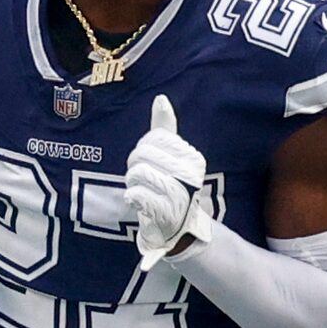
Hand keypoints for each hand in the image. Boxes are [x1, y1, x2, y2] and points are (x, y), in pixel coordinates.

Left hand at [125, 95, 210, 264]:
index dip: (145, 149)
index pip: (155, 138)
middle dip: (135, 165)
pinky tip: (139, 201)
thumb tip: (160, 99)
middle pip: (143, 154)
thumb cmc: (170, 187)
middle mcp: (190, 175)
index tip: (153, 162)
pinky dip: (132, 197)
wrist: (177, 228)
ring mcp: (179, 194)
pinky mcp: (164, 213)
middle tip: (144, 179)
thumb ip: (165, 128)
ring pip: (138, 172)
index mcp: (193, 158)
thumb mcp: (170, 156)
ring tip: (142, 191)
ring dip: (132, 183)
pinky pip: (136, 194)